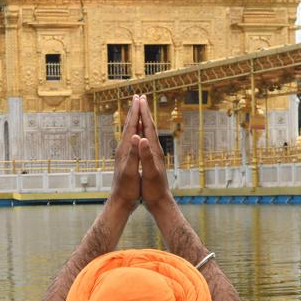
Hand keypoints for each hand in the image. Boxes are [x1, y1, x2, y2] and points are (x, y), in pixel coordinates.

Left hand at [110, 95, 141, 211]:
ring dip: (133, 120)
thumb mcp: (131, 171)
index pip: (131, 127)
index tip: (140, 98)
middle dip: (133, 111)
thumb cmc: (128, 188)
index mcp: (125, 150)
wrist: (120, 201)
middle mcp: (122, 149)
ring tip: (136, 110)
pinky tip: (135, 133)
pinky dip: (134, 132)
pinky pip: (130, 140)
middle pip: (128, 126)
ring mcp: (123, 154)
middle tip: (137, 97)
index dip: (136, 112)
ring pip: (128, 132)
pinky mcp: (125, 159)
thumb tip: (135, 137)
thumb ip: (133, 153)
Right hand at [138, 95, 171, 211]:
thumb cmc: (153, 189)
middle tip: (140, 98)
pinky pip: (146, 142)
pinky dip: (142, 133)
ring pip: (148, 133)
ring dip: (143, 120)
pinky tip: (140, 133)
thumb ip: (145, 156)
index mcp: (153, 151)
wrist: (161, 202)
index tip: (139, 99)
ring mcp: (154, 155)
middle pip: (149, 127)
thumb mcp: (148, 173)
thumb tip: (141, 139)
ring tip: (140, 111)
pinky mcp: (151, 161)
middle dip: (144, 112)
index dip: (143, 113)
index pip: (147, 128)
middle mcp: (155, 151)